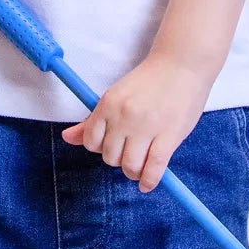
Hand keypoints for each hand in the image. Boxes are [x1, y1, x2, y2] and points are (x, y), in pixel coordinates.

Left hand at [60, 49, 214, 191]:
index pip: (91, 142)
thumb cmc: (148, 81)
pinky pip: (153, 168)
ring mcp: (146, 128)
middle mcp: (124, 117)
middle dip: (118, 159)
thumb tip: (67, 138)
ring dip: (133, 172)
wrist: (182, 65)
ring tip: (139, 167)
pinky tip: (146, 183)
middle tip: (131, 152)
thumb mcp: (115, 95)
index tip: (114, 144)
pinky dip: (148, 181)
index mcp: (108, 104)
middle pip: (110, 157)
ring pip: (129, 166)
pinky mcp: (168, 137)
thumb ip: (92, 120)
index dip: (101, 148)